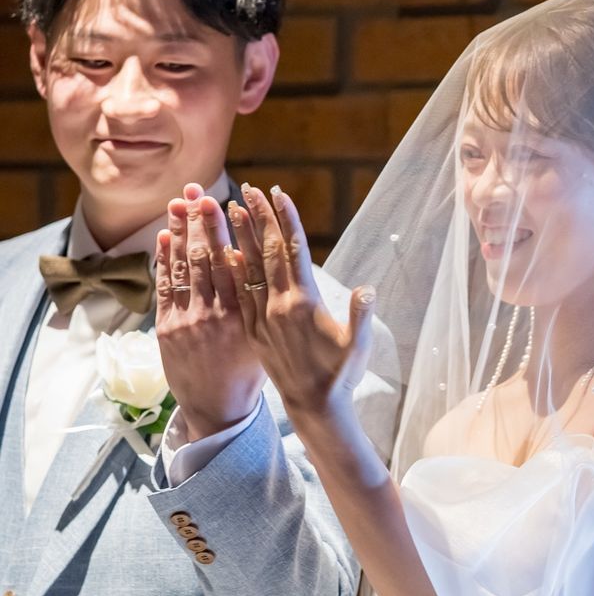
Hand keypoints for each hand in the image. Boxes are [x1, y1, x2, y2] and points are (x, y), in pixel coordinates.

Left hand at [156, 183, 266, 440]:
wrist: (220, 412)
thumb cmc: (255, 377)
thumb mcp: (280, 341)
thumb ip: (282, 304)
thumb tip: (318, 276)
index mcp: (249, 315)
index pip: (241, 260)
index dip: (236, 230)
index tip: (236, 202)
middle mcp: (217, 313)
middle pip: (208, 256)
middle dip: (203, 221)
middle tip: (201, 191)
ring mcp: (190, 320)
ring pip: (185, 267)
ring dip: (181, 232)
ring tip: (181, 200)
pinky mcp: (170, 329)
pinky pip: (167, 288)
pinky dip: (164, 260)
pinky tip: (164, 236)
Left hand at [224, 183, 375, 425]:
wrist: (314, 406)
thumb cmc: (341, 374)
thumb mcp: (358, 344)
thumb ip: (361, 315)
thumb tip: (367, 289)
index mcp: (305, 303)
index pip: (294, 251)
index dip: (286, 220)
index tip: (278, 194)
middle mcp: (279, 306)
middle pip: (266, 252)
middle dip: (257, 218)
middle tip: (248, 189)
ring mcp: (262, 317)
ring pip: (247, 269)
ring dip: (238, 237)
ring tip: (229, 209)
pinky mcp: (252, 330)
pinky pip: (237, 293)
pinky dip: (230, 270)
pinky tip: (223, 252)